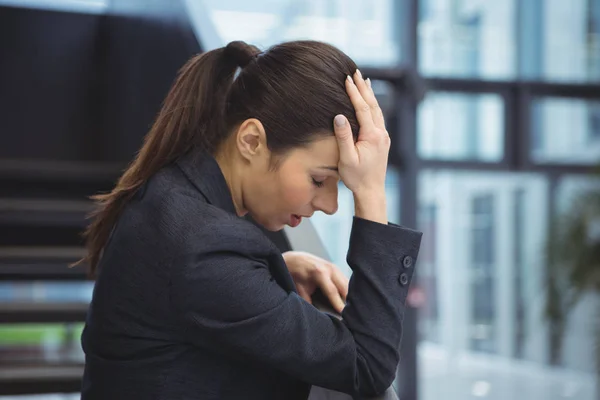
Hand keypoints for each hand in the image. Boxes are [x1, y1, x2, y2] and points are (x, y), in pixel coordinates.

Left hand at [282, 251, 348, 312]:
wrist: (295, 259)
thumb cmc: (296, 275)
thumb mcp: (300, 289)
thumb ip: (309, 301)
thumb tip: (318, 315)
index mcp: (320, 273)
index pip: (332, 291)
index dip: (339, 304)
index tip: (344, 314)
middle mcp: (330, 269)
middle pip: (345, 287)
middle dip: (350, 301)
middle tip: (352, 314)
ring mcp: (335, 267)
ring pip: (348, 284)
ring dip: (351, 296)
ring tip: (352, 309)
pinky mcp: (337, 268)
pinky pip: (346, 281)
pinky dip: (348, 290)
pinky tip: (349, 300)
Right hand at [334, 70, 389, 197]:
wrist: (371, 191)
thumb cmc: (356, 177)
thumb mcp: (346, 159)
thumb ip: (343, 137)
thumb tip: (339, 116)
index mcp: (372, 136)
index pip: (362, 108)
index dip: (354, 92)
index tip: (347, 78)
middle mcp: (381, 133)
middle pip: (373, 104)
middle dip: (364, 87)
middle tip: (357, 72)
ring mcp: (384, 137)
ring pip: (378, 110)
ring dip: (370, 94)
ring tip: (365, 81)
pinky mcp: (383, 141)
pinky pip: (379, 117)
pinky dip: (373, 105)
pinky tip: (370, 102)